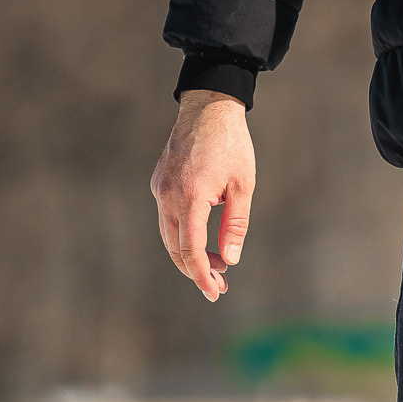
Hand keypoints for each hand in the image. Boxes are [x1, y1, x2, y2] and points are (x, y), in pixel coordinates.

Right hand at [150, 90, 254, 301]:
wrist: (208, 108)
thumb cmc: (232, 146)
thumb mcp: (243, 187)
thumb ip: (235, 224)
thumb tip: (230, 259)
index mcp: (190, 196)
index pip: (191, 249)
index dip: (202, 275)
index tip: (214, 293)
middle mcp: (168, 195)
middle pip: (175, 248)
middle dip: (197, 271)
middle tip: (220, 286)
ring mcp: (159, 188)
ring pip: (169, 235)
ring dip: (189, 255)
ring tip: (216, 267)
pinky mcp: (158, 183)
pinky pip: (168, 218)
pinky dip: (182, 235)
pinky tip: (203, 241)